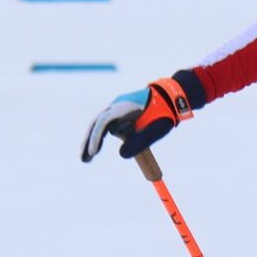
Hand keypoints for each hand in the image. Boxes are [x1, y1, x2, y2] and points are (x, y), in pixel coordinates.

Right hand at [81, 74, 198, 161]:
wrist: (172, 97)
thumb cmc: (165, 112)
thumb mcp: (156, 128)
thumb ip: (140, 141)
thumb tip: (122, 155)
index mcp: (124, 106)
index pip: (104, 121)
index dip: (97, 137)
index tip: (93, 152)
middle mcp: (116, 105)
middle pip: (97, 123)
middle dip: (89, 141)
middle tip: (83, 159)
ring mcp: (117, 109)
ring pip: (100, 125)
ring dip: (93, 140)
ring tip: (87, 158)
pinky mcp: (120, 114)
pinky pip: (107, 126)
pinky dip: (101, 137)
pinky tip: (96, 150)